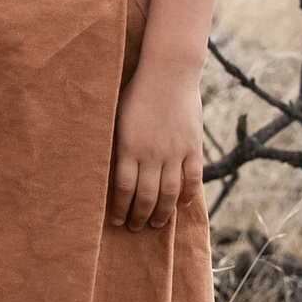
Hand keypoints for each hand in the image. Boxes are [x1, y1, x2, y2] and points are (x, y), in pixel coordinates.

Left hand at [110, 54, 202, 231]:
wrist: (168, 72)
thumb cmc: (136, 92)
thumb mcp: (118, 117)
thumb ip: (117, 143)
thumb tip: (109, 167)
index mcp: (129, 146)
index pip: (123, 187)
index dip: (120, 208)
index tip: (117, 221)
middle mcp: (152, 153)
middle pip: (146, 195)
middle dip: (140, 215)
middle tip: (136, 228)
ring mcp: (174, 151)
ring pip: (170, 192)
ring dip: (163, 212)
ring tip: (157, 223)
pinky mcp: (192, 146)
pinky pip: (192, 177)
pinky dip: (188, 194)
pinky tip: (183, 205)